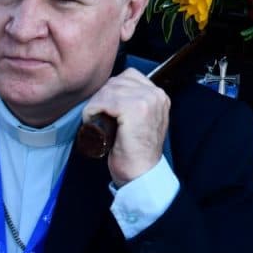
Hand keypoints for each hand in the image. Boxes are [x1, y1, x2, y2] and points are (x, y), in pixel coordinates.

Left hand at [84, 69, 168, 185]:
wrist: (141, 174)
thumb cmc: (136, 153)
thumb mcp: (143, 122)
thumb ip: (136, 105)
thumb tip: (113, 92)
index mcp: (159, 95)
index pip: (128, 77)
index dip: (111, 91)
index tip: (104, 108)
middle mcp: (156, 94)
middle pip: (116, 82)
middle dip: (101, 97)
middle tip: (96, 117)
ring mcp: (147, 100)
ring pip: (108, 90)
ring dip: (95, 104)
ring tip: (94, 120)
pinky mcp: (135, 109)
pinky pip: (104, 100)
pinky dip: (92, 110)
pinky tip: (93, 122)